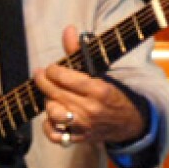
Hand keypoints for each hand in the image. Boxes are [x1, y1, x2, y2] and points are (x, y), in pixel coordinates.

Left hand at [35, 26, 147, 149]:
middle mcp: (91, 109)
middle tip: (40, 75)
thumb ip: (79, 52)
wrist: (128, 123)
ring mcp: (84, 126)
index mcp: (99, 90)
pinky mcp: (79, 138)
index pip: (65, 78)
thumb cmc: (110, 93)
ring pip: (52, 112)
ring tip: (52, 96)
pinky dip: (48, 127)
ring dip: (48, 102)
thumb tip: (68, 29)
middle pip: (55, 93)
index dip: (52, 70)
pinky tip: (51, 117)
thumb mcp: (99, 72)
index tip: (50, 68)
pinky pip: (55, 135)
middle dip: (43, 81)